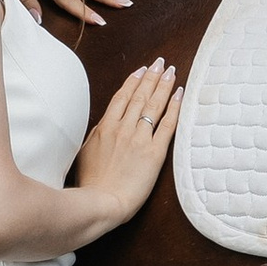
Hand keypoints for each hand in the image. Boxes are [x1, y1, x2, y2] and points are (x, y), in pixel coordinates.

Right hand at [75, 57, 180, 225]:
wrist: (102, 202)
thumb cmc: (91, 184)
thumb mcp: (86, 153)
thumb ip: (97, 136)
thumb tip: (103, 125)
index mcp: (105, 127)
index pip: (121, 97)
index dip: (133, 81)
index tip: (141, 70)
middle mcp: (123, 128)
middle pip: (140, 96)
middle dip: (151, 77)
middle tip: (160, 63)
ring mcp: (139, 138)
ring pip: (154, 105)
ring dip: (163, 85)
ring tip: (171, 71)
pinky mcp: (154, 152)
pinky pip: (167, 124)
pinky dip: (174, 107)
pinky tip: (180, 94)